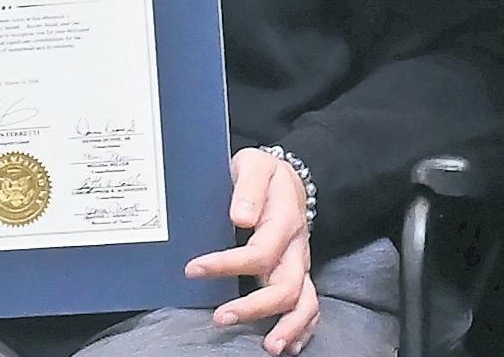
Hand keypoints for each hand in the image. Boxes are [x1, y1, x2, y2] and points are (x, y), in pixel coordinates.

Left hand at [188, 149, 321, 353]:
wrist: (291, 177)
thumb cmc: (266, 173)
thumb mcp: (255, 164)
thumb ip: (248, 187)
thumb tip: (240, 216)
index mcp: (284, 221)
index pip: (259, 252)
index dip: (226, 265)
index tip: (193, 269)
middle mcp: (296, 249)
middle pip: (285, 287)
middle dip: (255, 308)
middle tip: (221, 318)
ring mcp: (299, 265)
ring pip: (305, 303)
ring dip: (289, 327)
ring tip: (269, 347)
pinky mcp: (299, 276)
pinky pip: (310, 307)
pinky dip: (302, 329)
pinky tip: (285, 345)